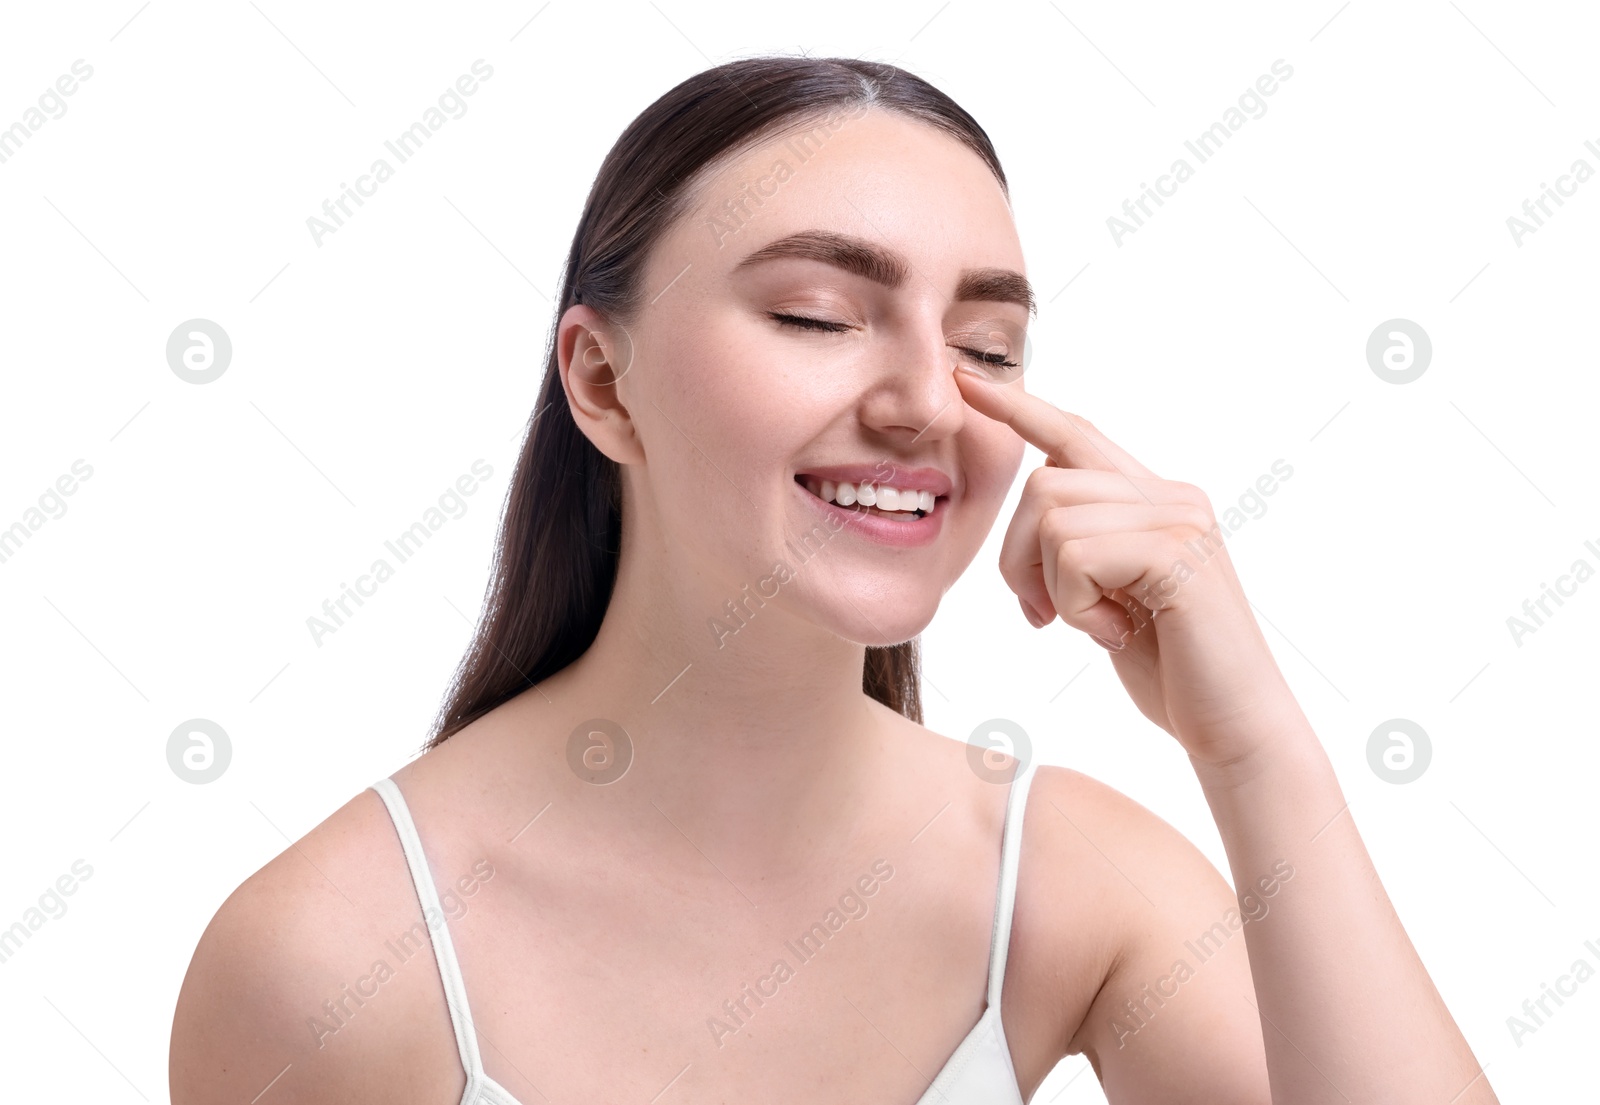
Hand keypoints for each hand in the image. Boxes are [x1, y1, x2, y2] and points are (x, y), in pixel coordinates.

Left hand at [952, 364, 1300, 767]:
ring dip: (1052, 588)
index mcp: (1153, 499)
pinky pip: (1077, 555)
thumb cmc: (1172, 671)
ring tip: (1094, 626)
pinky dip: (1076, 605)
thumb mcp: (1109, 598)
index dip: (1019, 409)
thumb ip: (1081, 551)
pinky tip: (1115, 634)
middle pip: (1043, 483)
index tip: (967, 381)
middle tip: (1042, 616)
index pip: (1075, 434)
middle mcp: (1170, 495)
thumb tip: (1034, 526)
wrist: (1234, 725)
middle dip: (1018, 557)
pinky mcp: (1178, 551)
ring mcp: (1179, 518)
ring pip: (1053, 518)